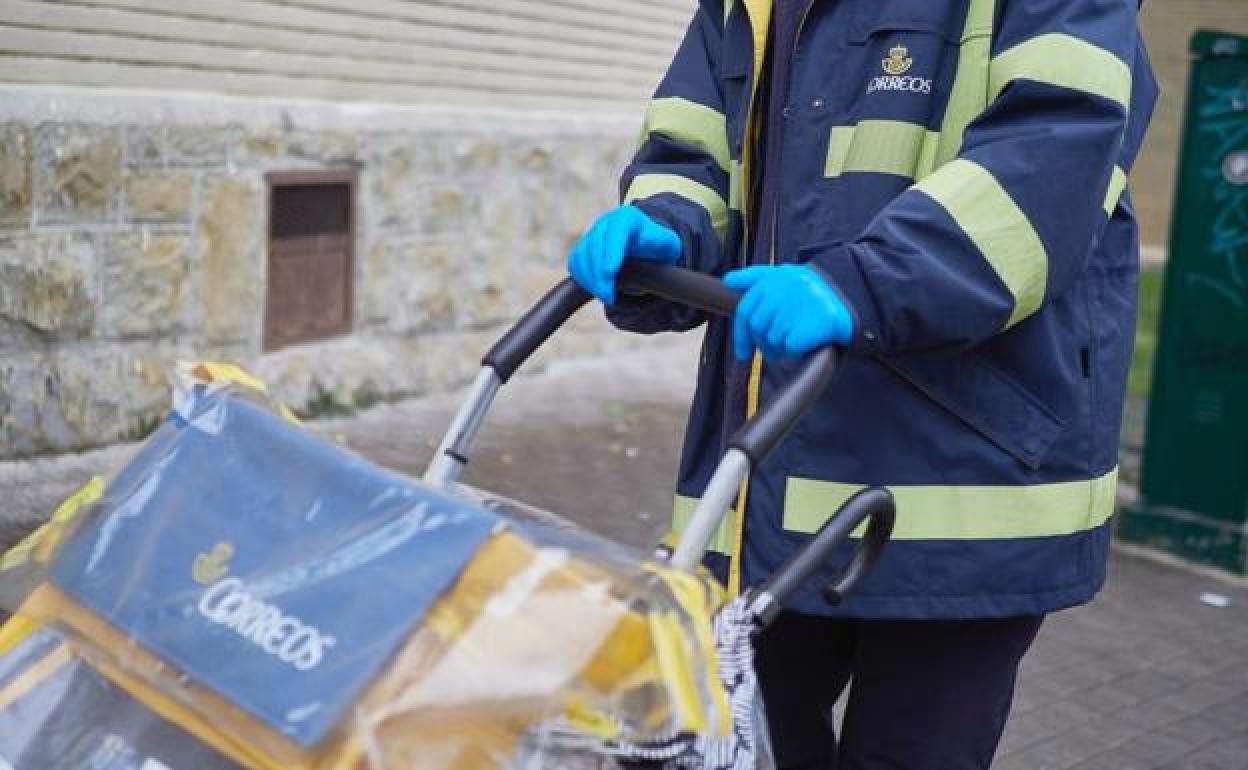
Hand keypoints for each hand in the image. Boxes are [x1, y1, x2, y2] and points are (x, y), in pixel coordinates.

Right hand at [567, 205, 681, 304]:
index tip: (611, 272)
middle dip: (599, 273)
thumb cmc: (658, 247)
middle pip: (595, 245)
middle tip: (609, 296)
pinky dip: (583, 279)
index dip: (611, 251)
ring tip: (606, 297)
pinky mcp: (582, 249)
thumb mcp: (667, 243)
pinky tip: (597, 290)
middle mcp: (606, 223)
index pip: (616, 231)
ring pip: (582, 255)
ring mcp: (592, 235)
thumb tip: (646, 240)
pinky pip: (575, 263)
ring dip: (590, 279)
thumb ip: (660, 241)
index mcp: (627, 218)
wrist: (645, 247)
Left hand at [724, 265, 853, 360]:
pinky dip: (795, 351)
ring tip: (795, 340)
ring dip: (781, 348)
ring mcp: (798, 304)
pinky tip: (805, 343)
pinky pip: (789, 347)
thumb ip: (754, 278)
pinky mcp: (810, 323)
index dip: (741, 335)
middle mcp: (785, 287)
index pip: (745, 309)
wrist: (850, 301)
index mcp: (776, 277)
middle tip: (775, 350)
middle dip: (763, 344)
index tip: (743, 354)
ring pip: (772, 339)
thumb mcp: (784, 278)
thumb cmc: (812, 296)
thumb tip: (728, 280)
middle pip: (757, 327)